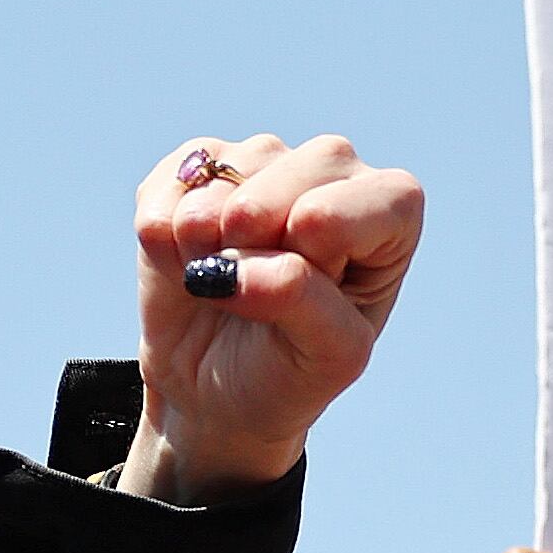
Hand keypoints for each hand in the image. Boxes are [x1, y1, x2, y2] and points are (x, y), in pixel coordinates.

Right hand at [122, 133, 421, 503]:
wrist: (214, 391)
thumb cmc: (288, 371)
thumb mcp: (325, 358)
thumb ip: (303, 304)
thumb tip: (235, 266)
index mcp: (390, 215)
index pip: (379, 199)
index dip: (328, 240)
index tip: (305, 282)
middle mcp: (332, 173)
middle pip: (300, 168)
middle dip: (258, 241)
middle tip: (249, 295)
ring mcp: (261, 162)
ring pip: (227, 176)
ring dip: (204, 247)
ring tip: (217, 285)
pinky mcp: (196, 167)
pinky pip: (170, 185)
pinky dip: (162, 239)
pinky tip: (185, 265)